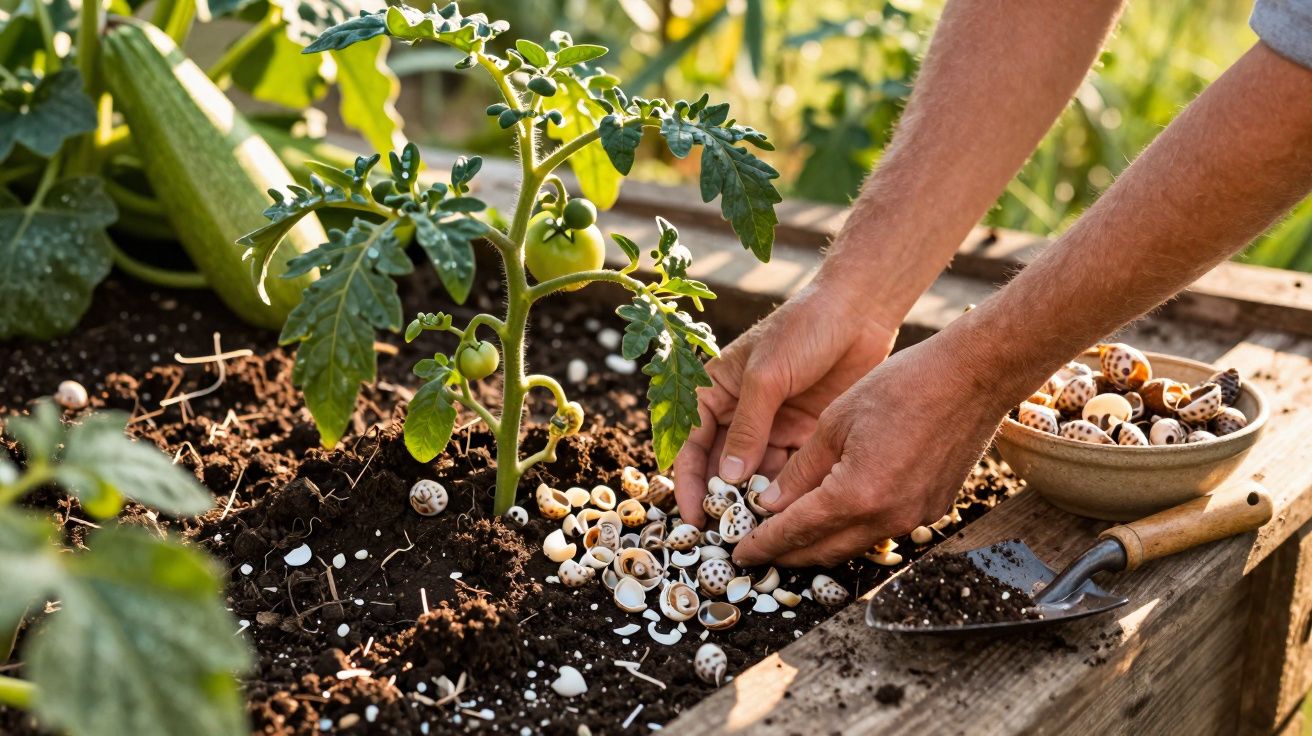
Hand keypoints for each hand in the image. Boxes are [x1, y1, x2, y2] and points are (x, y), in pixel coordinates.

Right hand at [672, 280, 896, 526]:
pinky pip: (788, 471)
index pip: (690, 443)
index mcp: (715, 391)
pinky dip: (785, 493)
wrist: (859, 310)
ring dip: (754, 501)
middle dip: (720, 499)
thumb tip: (729, 477)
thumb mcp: (767, 375)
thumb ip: (748, 427)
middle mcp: (739, 413)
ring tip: (757, 532)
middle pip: (720, 466)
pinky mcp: (804, 434)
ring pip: (754, 474)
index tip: (692, 517)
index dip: (687, 481)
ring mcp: (772, 426)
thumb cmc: (802, 329)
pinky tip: (788, 515)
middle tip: (725, 534)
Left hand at [730, 332, 1007, 566]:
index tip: (740, 551)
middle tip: (758, 550)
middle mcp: (887, 517)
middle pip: (824, 551)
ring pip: (853, 544)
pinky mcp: (931, 509)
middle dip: (787, 554)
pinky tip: (835, 514)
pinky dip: (851, 529)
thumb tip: (769, 503)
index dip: (763, 544)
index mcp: (856, 494)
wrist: (972, 378)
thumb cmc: (901, 387)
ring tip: (789, 536)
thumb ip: (800, 470)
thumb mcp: (834, 423)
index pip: (796, 532)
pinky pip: (881, 530)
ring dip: (819, 544)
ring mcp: (914, 517)